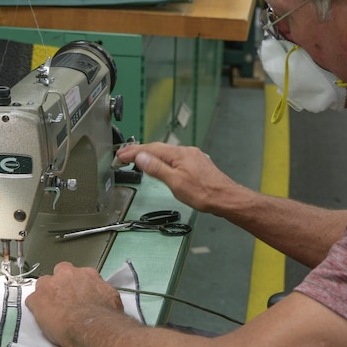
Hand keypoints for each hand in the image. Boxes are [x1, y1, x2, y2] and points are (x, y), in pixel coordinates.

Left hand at [26, 262, 123, 346]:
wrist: (91, 327)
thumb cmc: (104, 316)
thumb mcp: (112, 299)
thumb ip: (102, 293)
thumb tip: (102, 298)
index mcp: (87, 274)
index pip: (80, 273)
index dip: (78, 284)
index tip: (79, 293)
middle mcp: (68, 274)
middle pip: (60, 271)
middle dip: (61, 282)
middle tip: (64, 297)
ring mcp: (51, 285)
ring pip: (43, 283)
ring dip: (46, 293)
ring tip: (51, 308)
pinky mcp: (37, 299)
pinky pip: (32, 301)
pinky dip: (36, 308)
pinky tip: (42, 317)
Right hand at [116, 142, 241, 214]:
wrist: (226, 198)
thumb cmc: (204, 193)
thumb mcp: (175, 182)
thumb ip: (157, 168)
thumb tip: (141, 157)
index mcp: (179, 154)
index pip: (151, 149)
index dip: (133, 151)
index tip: (120, 155)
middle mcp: (186, 152)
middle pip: (158, 148)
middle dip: (139, 151)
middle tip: (124, 156)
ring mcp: (192, 157)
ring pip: (167, 153)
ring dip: (151, 155)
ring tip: (138, 159)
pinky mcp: (197, 164)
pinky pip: (175, 158)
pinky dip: (163, 160)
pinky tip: (161, 165)